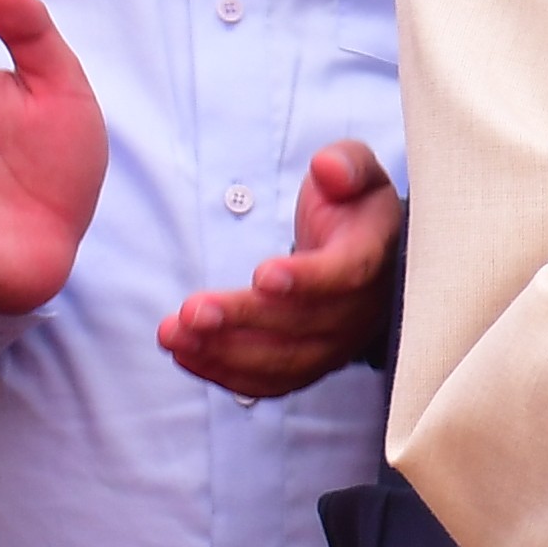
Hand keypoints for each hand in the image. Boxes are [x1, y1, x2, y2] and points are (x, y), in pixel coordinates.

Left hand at [163, 141, 403, 400]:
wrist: (366, 250)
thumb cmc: (354, 205)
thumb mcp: (357, 169)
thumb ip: (346, 163)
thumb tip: (327, 169)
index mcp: (373, 255)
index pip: (348, 274)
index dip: (307, 279)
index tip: (261, 274)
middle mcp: (361, 310)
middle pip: (303, 324)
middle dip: (243, 319)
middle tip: (192, 311)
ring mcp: (336, 344)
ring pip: (283, 362)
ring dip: (224, 352)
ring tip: (174, 334)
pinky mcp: (309, 364)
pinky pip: (269, 383)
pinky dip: (225, 373)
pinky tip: (186, 354)